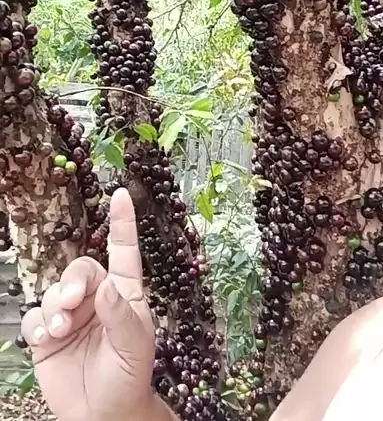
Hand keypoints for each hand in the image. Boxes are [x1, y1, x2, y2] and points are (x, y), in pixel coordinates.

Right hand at [22, 188, 165, 420]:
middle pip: (80, 270)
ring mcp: (71, 316)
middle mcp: (97, 298)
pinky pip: (36, 316)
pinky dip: (37, 324)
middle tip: (71, 303)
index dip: (123, 223)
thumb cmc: (130, 378)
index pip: (124, 252)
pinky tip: (45, 338)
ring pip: (54, 291)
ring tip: (61, 330)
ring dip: (55, 306)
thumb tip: (107, 287)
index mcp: (124, 294)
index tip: (121, 195)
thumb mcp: (135, 347)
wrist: (103, 416)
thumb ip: (121, 316)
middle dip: (72, 282)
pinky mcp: (48, 336)